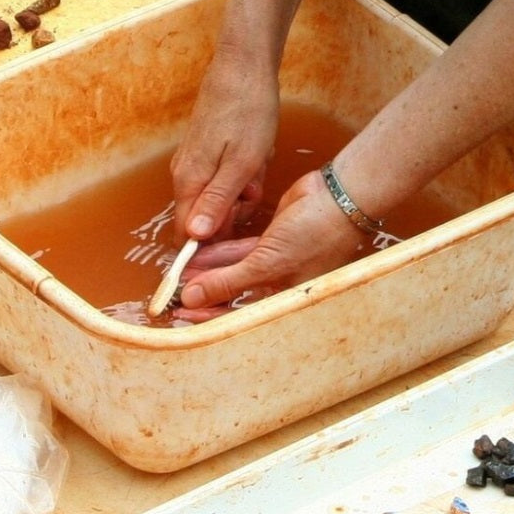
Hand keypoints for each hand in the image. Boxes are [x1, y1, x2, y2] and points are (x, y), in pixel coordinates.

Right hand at [171, 49, 279, 243]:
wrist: (243, 67)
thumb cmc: (248, 113)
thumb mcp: (242, 164)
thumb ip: (217, 202)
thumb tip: (195, 236)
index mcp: (189, 182)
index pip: (188, 233)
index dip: (214, 240)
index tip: (240, 225)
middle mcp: (183, 174)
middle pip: (205, 217)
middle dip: (234, 210)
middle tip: (254, 187)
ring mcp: (193, 161)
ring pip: (217, 195)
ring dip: (242, 189)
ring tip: (257, 163)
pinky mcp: (204, 150)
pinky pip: (223, 176)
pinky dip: (243, 172)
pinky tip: (255, 154)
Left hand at [174, 170, 365, 316]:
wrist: (338, 197)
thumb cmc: (314, 236)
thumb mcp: (267, 263)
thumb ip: (228, 280)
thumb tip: (192, 298)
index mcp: (285, 301)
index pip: (240, 316)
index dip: (209, 316)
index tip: (182, 314)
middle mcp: (280, 284)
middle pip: (235, 294)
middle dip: (206, 291)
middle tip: (175, 292)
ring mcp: (277, 260)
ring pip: (236, 269)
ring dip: (211, 269)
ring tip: (182, 269)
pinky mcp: (274, 239)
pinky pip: (242, 250)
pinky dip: (222, 251)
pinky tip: (200, 250)